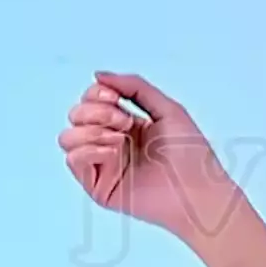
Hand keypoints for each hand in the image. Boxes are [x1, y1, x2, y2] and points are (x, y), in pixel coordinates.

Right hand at [56, 70, 237, 244]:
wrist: (198, 191)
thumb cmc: (191, 155)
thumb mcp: (167, 109)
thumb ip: (135, 87)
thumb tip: (98, 75)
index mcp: (126, 125)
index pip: (92, 100)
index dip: (97, 94)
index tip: (116, 99)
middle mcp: (112, 144)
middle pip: (76, 115)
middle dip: (95, 112)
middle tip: (124, 123)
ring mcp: (104, 166)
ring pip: (67, 138)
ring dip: (89, 131)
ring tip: (118, 140)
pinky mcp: (99, 187)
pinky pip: (73, 161)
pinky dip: (88, 150)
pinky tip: (113, 152)